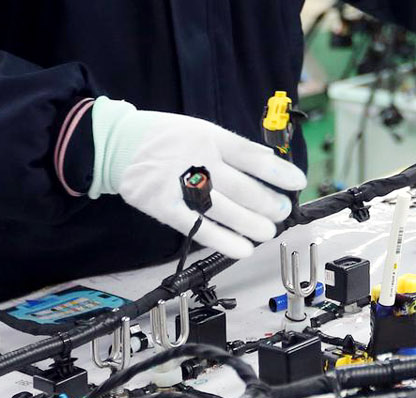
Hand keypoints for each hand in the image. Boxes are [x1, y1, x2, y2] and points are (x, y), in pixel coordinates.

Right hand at [88, 97, 305, 258]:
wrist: (118, 144)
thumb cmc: (166, 139)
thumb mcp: (201, 130)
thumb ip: (233, 149)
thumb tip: (270, 164)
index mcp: (209, 137)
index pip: (252, 156)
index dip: (278, 171)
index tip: (297, 182)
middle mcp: (196, 159)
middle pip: (242, 187)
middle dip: (269, 203)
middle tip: (282, 212)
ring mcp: (179, 184)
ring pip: (225, 210)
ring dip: (252, 225)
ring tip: (268, 231)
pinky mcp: (163, 206)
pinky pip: (198, 228)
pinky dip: (223, 241)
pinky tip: (243, 248)